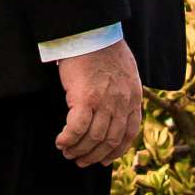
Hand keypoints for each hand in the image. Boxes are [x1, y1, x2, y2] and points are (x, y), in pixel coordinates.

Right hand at [54, 37, 141, 167]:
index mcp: (133, 98)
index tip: (104, 159)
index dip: (116, 151)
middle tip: (81, 161)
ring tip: (68, 152)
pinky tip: (61, 142)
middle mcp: (122, 103)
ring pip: (93, 138)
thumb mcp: (125, 74)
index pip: (129, 133)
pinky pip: (76, 128)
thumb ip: (123, 93)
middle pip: (110, 140)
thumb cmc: (103, 50)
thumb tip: (115, 111)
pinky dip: (68, 139)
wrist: (91, 33)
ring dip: (79, 149)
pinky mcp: (85, 98)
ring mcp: (104, 102)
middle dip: (95, 155)